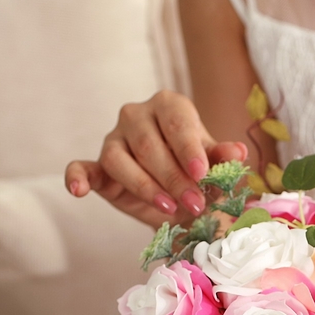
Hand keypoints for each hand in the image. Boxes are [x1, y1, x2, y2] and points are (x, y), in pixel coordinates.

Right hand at [65, 89, 248, 227]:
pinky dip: (76, 177)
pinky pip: (82, 167)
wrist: (185, 199)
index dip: (188, 149)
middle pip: (149, 145)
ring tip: (168, 208)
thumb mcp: (216, 168)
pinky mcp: (99, 166)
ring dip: (144, 187)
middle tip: (195, 204)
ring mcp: (114, 140)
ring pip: (119, 159)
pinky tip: (78, 191)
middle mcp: (137, 116)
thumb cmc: (200, 175)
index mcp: (170, 106)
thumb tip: (238, 152)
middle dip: (174, 178)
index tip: (202, 174)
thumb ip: (222, 159)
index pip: (176, 123)